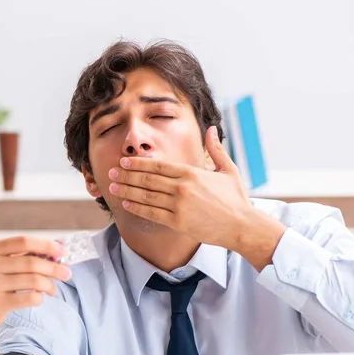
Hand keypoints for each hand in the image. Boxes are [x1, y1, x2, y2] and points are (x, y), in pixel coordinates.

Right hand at [0, 236, 70, 352]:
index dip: (46, 245)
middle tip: (66, 272)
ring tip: (52, 289)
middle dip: (54, 267)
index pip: (23, 241)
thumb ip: (18, 257)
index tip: (61, 250)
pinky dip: (40, 298)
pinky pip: (30, 298)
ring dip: (49, 285)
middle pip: (32, 262)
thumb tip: (52, 252)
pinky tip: (39, 298)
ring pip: (34, 280)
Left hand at [108, 126, 254, 249]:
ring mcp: (179, 206)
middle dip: (127, 174)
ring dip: (127, 190)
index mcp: (191, 173)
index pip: (158, 165)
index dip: (138, 162)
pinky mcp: (178, 223)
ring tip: (112, 186)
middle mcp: (182, 188)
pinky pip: (151, 214)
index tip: (124, 161)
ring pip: (146, 196)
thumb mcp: (228, 170)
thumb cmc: (236, 199)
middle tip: (111, 171)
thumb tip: (211, 129)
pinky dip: (136, 208)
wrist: (241, 226)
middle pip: (147, 178)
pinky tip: (126, 203)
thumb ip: (216, 150)